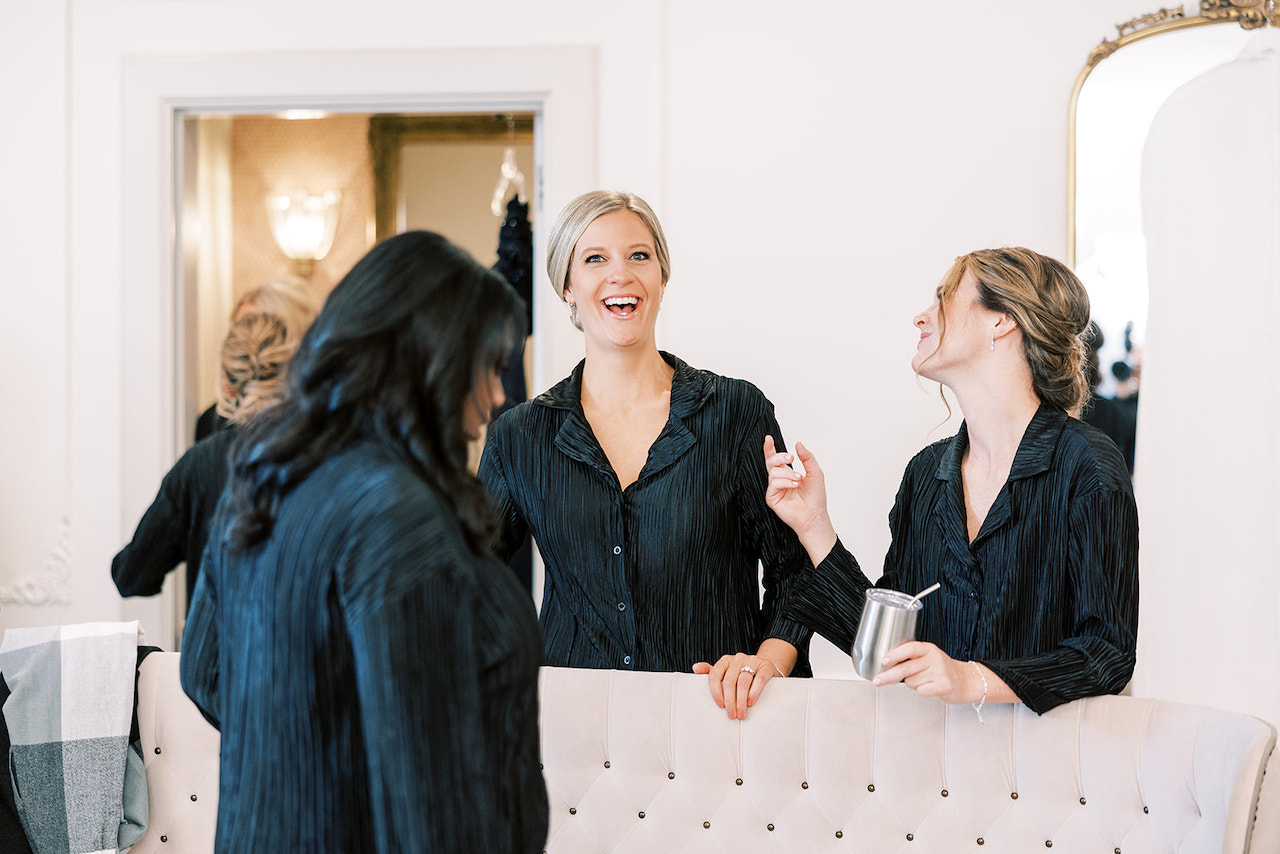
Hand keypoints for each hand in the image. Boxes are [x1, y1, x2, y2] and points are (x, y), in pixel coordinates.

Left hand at [693, 653, 783, 719]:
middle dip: (729, 700)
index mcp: (725, 661)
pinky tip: (751, 702)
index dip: (715, 692)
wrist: (766, 667)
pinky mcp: (766, 666)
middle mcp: (737, 658)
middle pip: (729, 681)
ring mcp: (752, 660)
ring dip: (741, 701)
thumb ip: (711, 671)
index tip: (720, 705)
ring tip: (741, 714)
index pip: (715, 675)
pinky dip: (754, 692)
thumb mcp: (726, 673)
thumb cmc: (742, 674)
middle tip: (731, 715)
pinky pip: (759, 679)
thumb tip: (695, 668)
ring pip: (743, 682)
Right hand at [763, 436, 835, 561]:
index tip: (768, 438)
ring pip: (773, 472)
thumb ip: (807, 457)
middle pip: (771, 462)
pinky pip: (773, 483)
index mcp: (787, 473)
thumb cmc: (816, 497)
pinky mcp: (771, 498)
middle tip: (791, 458)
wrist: (815, 515)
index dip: (770, 448)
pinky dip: (784, 482)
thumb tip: (798, 443)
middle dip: (780, 457)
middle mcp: (779, 480)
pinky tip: (794, 486)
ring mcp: (774, 489)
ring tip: (799, 479)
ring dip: (788, 473)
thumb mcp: (816, 472)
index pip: (776, 459)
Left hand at [871, 641, 980, 704]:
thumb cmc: (941, 669)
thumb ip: (911, 658)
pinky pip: (922, 691)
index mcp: (928, 649)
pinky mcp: (944, 685)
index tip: (883, 661)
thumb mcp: (928, 657)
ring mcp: (940, 672)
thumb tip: (886, 664)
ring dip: (912, 684)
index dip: (895, 654)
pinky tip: (929, 688)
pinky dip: (921, 691)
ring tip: (923, 681)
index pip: (909, 648)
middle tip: (877, 680)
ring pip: (911, 681)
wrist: (966, 680)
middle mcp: (934, 658)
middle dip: (888, 675)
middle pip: (906, 668)